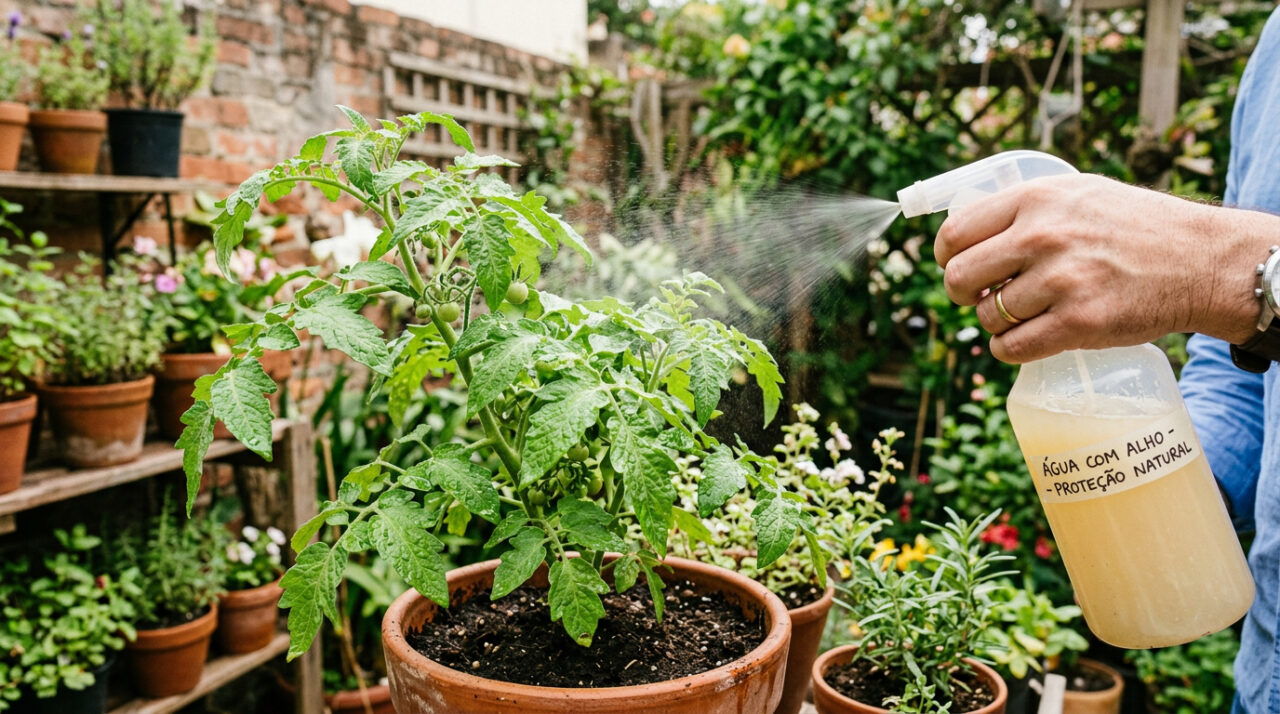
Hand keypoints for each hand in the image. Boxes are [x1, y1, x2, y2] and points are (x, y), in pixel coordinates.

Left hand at [934, 173, 1275, 362]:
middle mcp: (1042, 236)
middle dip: (964, 294)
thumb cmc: (1135, 227)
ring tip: (1025, 314)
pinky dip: (1008, 350)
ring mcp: (1060, 281)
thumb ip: (1025, 210)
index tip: (956, 266)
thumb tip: (965, 238)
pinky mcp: (1078, 323)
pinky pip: (1011, 348)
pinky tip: (1026, 340)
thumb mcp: (1077, 195)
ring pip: (988, 317)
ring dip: (997, 323)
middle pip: (959, 278)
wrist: (1201, 260)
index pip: (955, 233)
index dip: (947, 257)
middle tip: (984, 296)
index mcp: (1036, 200)